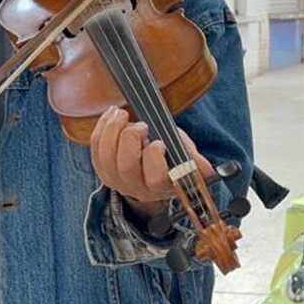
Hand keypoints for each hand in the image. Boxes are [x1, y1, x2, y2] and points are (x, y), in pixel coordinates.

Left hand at [90, 106, 214, 218]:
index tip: (159, 141)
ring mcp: (117, 181)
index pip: (155, 179)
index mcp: (161, 186)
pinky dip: (101, 128)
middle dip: (130, 140)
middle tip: (140, 125)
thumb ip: (194, 161)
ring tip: (122, 114)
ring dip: (112, 131)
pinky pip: (95, 149)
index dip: (154, 158)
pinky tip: (112, 115)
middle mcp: (137, 188)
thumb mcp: (185, 156)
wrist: (152, 163)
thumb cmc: (172, 156)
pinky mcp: (102, 170)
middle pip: (126, 167)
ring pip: (106, 158)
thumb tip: (207, 170)